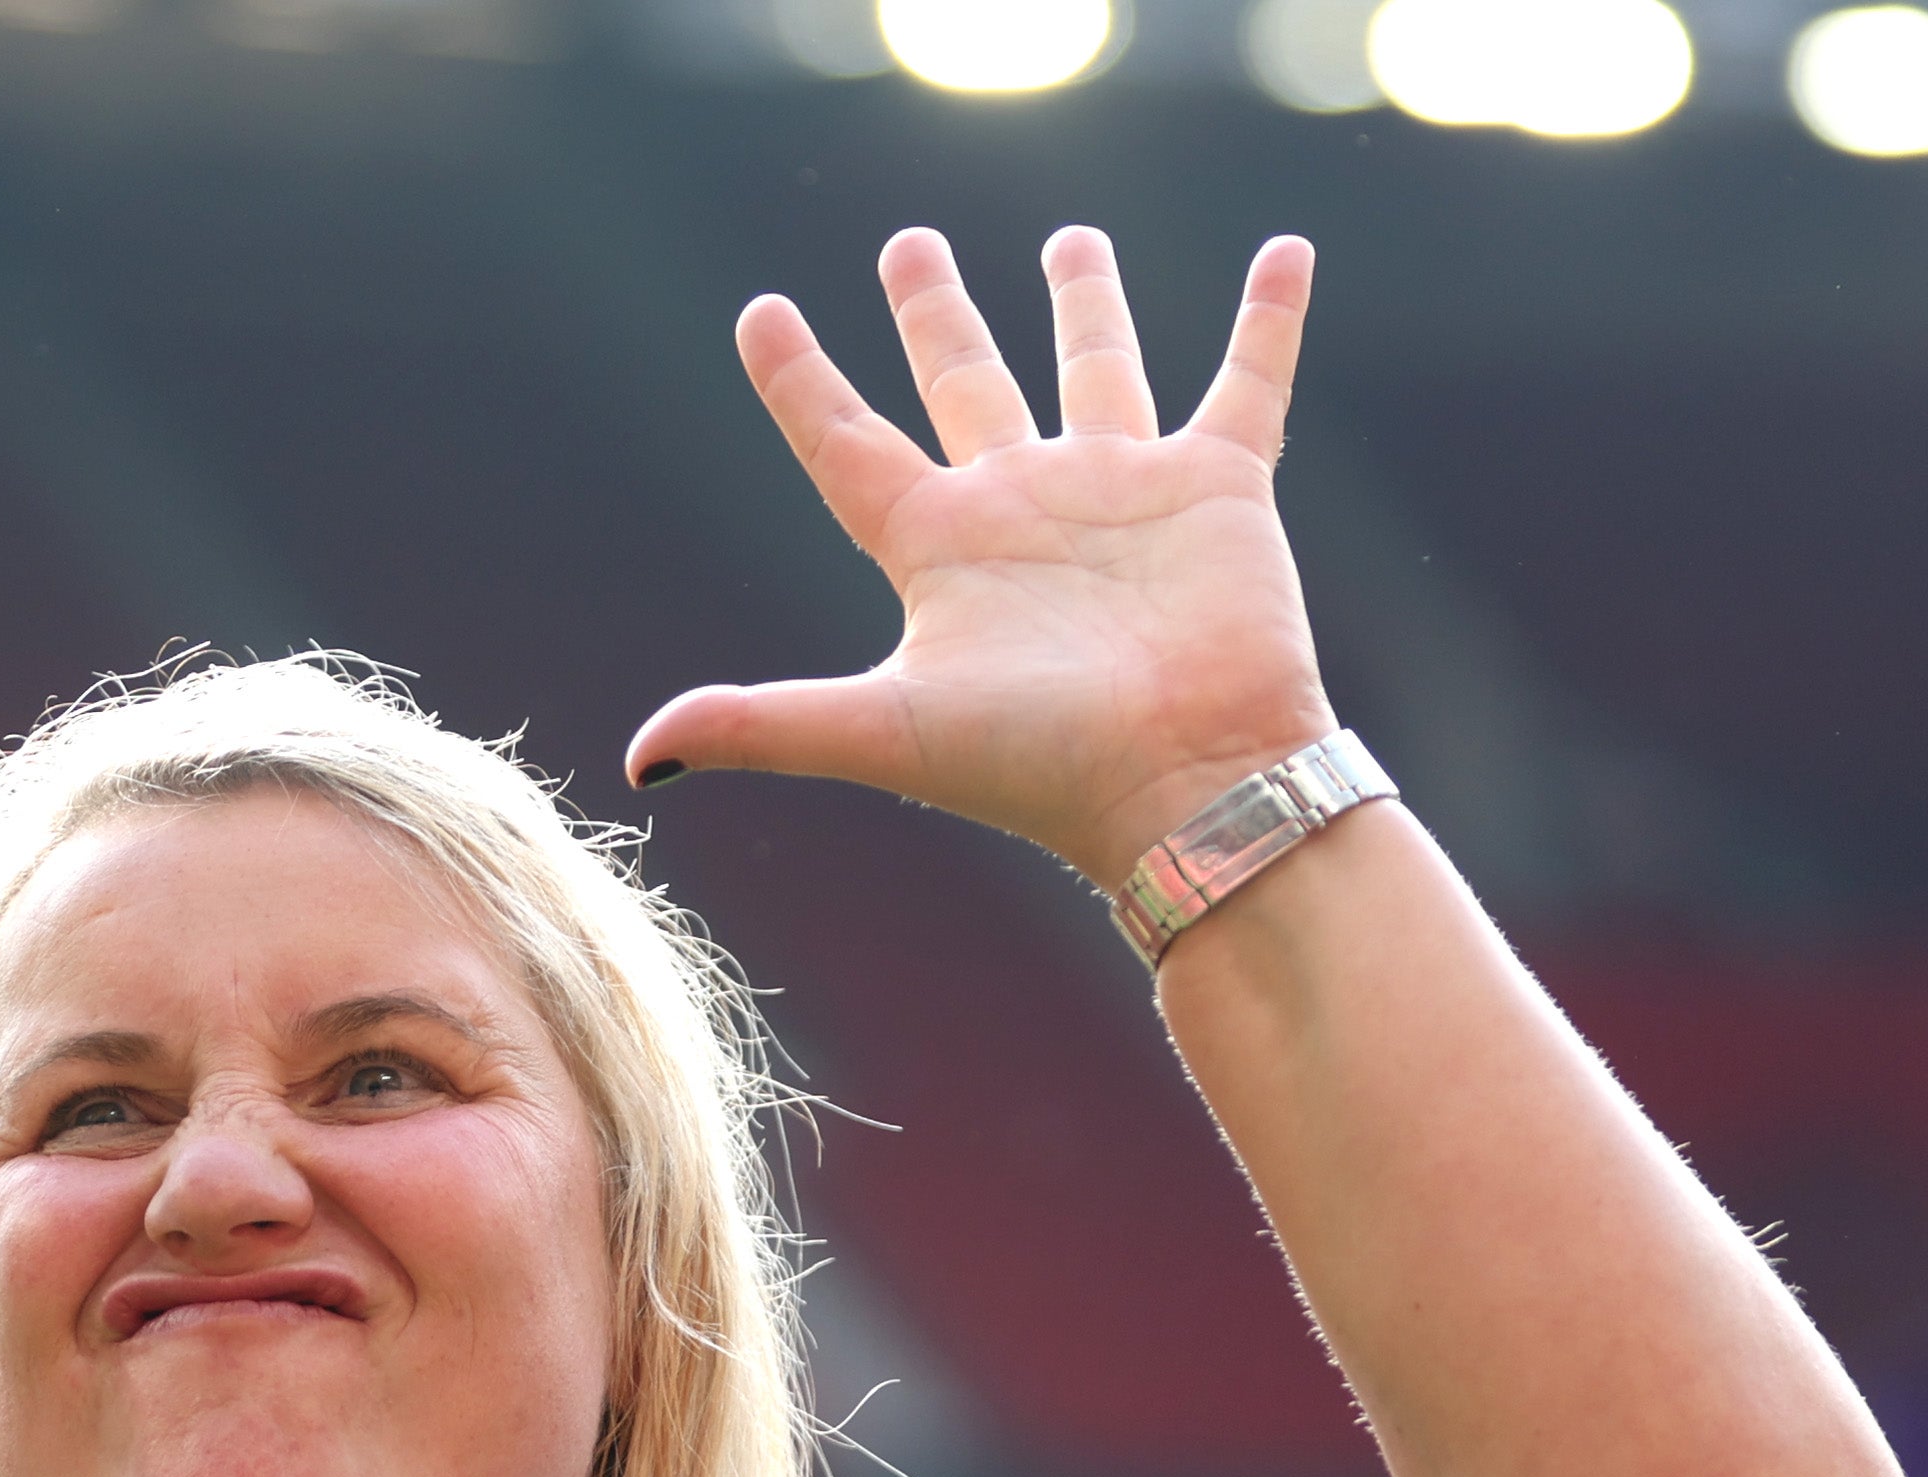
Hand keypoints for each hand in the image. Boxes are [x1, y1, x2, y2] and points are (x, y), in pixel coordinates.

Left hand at [625, 227, 1339, 893]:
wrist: (1185, 786)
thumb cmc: (1038, 764)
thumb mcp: (885, 731)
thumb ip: (766, 723)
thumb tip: (639, 755)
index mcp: (940, 548)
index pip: (846, 446)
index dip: (799, 381)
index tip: (762, 313)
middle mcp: (1023, 508)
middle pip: (963, 383)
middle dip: (935, 313)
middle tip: (907, 245)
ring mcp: (1122, 491)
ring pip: (1095, 367)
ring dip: (1083, 301)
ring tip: (1068, 239)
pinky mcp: (1219, 487)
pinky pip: (1249, 381)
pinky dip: (1271, 320)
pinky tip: (1288, 255)